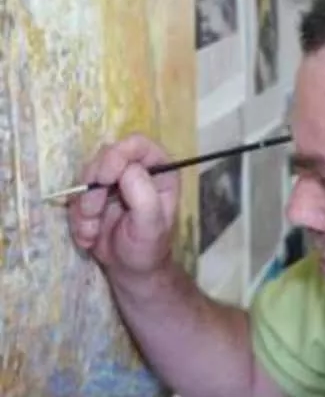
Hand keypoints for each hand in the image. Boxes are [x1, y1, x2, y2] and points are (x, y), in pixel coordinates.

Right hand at [67, 133, 178, 279]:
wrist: (130, 269)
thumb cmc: (148, 247)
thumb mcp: (151, 224)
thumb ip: (143, 194)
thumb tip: (125, 169)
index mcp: (159, 170)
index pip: (137, 144)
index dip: (117, 155)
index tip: (104, 179)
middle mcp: (136, 170)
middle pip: (105, 156)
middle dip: (94, 187)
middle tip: (93, 213)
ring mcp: (113, 181)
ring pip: (86, 175)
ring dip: (83, 207)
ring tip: (92, 232)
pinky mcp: (94, 194)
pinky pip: (75, 195)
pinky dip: (77, 217)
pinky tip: (89, 237)